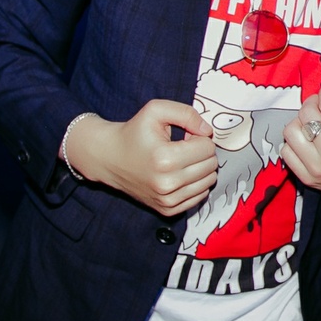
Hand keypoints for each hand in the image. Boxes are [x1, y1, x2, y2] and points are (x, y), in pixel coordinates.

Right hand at [64, 100, 215, 216]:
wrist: (110, 158)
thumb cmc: (133, 132)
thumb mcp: (155, 110)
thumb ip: (186, 113)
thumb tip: (207, 131)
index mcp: (165, 159)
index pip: (207, 148)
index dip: (199, 137)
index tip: (184, 137)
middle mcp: (167, 184)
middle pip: (211, 165)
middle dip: (201, 152)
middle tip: (183, 147)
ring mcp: (168, 200)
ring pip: (209, 182)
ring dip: (200, 168)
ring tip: (181, 160)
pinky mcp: (168, 210)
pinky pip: (200, 196)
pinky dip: (195, 183)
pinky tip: (179, 174)